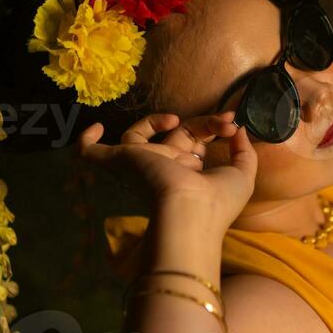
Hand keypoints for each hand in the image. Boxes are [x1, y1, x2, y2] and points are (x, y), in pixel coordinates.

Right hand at [77, 112, 257, 231]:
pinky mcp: (119, 162)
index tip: (232, 123)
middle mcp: (161, 169)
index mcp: (186, 174)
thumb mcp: (242, 175)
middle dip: (202, 122)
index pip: (193, 141)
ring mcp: (138, 165)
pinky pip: (92, 154)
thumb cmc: (217, 202)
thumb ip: (245, 152)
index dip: (212, 126)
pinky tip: (95, 128)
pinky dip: (87, 141)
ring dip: (154, 120)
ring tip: (175, 120)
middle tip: (224, 120)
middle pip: (174, 134)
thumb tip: (239, 130)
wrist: (189, 212)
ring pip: (138, 135)